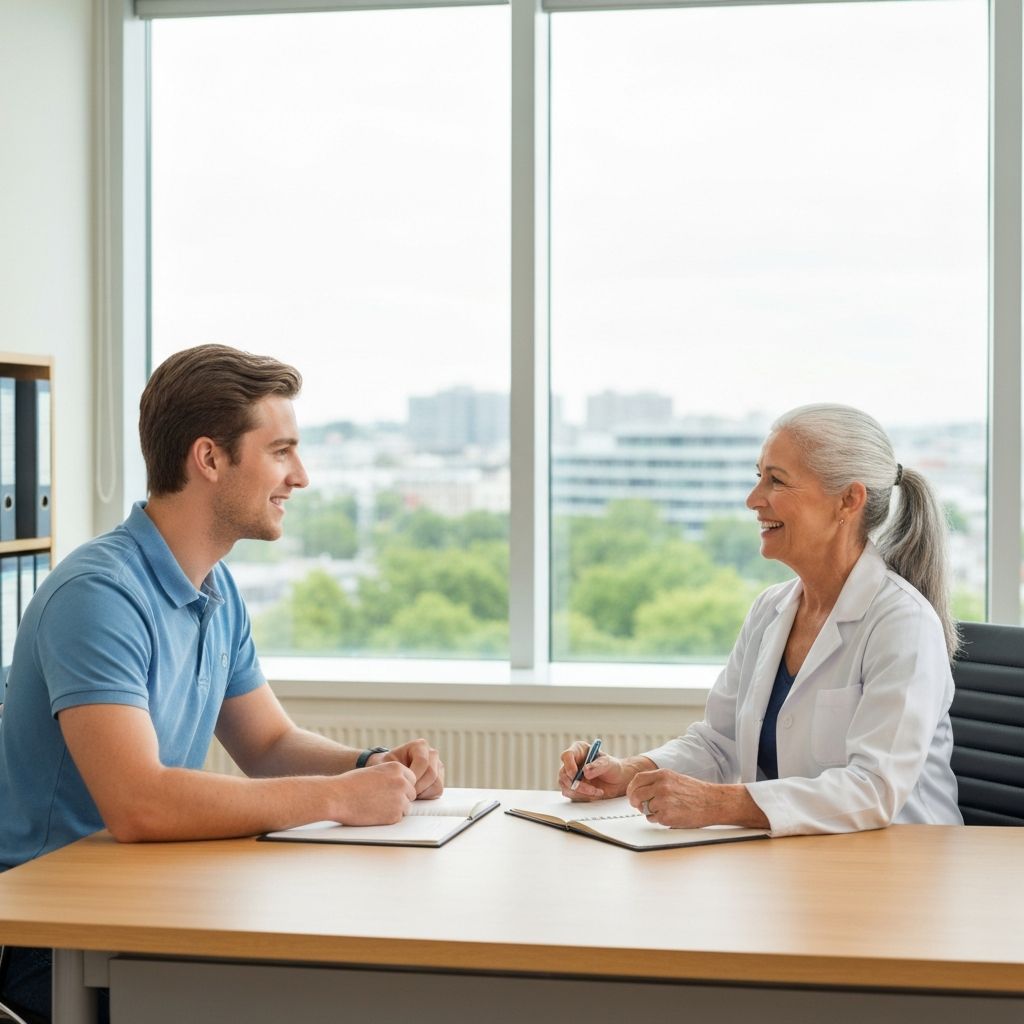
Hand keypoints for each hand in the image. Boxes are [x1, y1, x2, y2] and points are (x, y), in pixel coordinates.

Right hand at [331, 761, 416, 824]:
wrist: (337, 797)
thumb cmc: (351, 784)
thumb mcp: (375, 771)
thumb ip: (390, 776)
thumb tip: (402, 785)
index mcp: (397, 768)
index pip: (411, 779)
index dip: (401, 786)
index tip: (390, 790)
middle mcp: (402, 782)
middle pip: (411, 793)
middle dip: (401, 798)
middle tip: (383, 800)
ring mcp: (400, 799)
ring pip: (407, 807)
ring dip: (396, 808)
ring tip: (377, 806)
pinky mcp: (394, 815)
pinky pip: (398, 818)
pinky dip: (389, 818)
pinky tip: (374, 814)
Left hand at [379, 738, 444, 798]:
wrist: (390, 771)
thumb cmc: (386, 766)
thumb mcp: (384, 764)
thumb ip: (388, 769)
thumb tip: (391, 780)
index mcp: (419, 746)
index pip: (422, 762)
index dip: (414, 776)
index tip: (402, 785)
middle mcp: (432, 754)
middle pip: (431, 773)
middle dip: (417, 787)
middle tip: (404, 793)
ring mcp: (438, 766)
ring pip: (436, 783)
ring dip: (421, 792)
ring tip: (407, 793)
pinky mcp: (439, 778)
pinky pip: (437, 790)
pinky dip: (425, 796)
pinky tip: (414, 794)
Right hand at [558, 742, 653, 800]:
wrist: (618, 781)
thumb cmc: (613, 767)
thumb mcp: (608, 763)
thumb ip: (598, 766)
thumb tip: (585, 772)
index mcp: (579, 751)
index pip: (567, 756)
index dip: (569, 765)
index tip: (576, 774)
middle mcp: (572, 763)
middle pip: (564, 773)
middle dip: (577, 784)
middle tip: (591, 789)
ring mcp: (571, 776)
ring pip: (565, 785)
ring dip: (581, 791)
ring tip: (597, 791)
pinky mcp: (573, 788)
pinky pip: (570, 794)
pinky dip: (582, 796)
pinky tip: (595, 793)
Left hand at [625, 769, 767, 829]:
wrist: (712, 802)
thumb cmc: (696, 792)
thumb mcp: (675, 778)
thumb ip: (657, 781)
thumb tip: (640, 789)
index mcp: (662, 775)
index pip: (637, 780)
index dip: (632, 789)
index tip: (632, 794)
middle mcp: (661, 786)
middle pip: (636, 794)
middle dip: (636, 802)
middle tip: (639, 805)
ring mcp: (663, 801)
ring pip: (645, 808)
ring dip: (651, 811)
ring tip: (667, 809)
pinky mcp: (666, 816)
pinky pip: (653, 819)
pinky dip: (659, 820)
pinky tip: (671, 815)